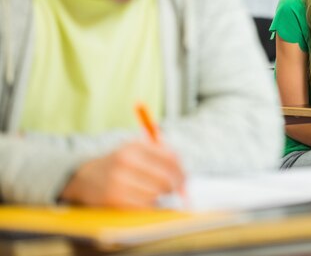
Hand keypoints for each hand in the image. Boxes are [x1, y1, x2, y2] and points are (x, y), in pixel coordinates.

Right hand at [60, 140, 184, 208]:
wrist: (85, 176)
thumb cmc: (120, 163)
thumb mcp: (137, 149)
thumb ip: (163, 155)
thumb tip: (184, 174)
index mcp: (135, 146)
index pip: (170, 159)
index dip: (181, 171)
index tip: (184, 179)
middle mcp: (127, 161)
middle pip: (165, 178)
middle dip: (175, 186)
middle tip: (176, 190)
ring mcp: (119, 180)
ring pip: (156, 193)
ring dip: (161, 196)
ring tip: (156, 193)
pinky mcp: (114, 199)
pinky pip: (144, 205)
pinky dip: (150, 205)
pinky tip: (146, 199)